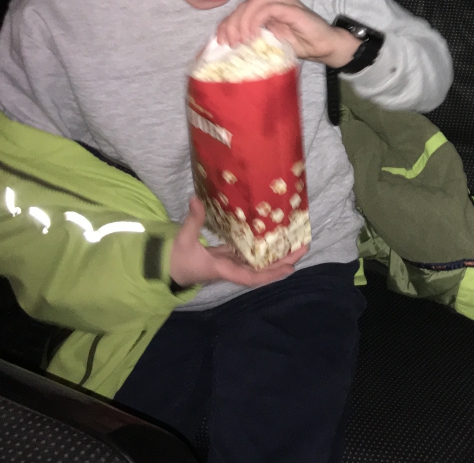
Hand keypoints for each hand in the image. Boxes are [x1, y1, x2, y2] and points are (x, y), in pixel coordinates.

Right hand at [169, 196, 307, 287]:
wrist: (165, 270)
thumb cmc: (176, 258)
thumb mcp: (183, 238)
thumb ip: (192, 220)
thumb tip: (195, 199)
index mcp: (222, 269)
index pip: (249, 278)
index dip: (270, 275)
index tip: (289, 269)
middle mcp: (231, 269)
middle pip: (262, 272)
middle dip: (283, 263)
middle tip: (303, 248)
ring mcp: (231, 265)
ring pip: (259, 265)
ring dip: (278, 258)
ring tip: (297, 245)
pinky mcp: (228, 259)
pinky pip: (251, 259)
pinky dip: (265, 253)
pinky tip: (276, 243)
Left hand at [215, 0, 361, 66]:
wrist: (325, 47)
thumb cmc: (301, 44)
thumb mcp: (270, 40)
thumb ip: (254, 35)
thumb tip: (231, 41)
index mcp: (268, 4)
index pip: (241, 9)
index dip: (227, 23)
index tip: (221, 41)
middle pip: (244, 5)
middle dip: (231, 24)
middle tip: (228, 43)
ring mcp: (283, 0)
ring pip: (252, 4)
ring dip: (241, 23)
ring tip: (239, 41)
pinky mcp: (289, 6)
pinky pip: (265, 8)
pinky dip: (254, 21)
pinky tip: (251, 35)